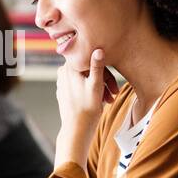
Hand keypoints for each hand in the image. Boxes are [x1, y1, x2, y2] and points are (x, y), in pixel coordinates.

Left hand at [55, 47, 116, 167]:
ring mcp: (63, 82)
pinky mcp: (64, 91)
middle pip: (89, 69)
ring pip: (86, 78)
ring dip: (100, 87)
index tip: (113, 83)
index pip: (90, 59)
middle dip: (104, 81)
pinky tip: (101, 101)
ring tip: (109, 100)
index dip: (105, 70)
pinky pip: (81, 86)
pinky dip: (92, 91)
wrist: (76, 129)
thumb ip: (97, 66)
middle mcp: (63, 72)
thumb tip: (98, 48)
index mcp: (69, 68)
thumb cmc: (87, 109)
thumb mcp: (95, 85)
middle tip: (114, 93)